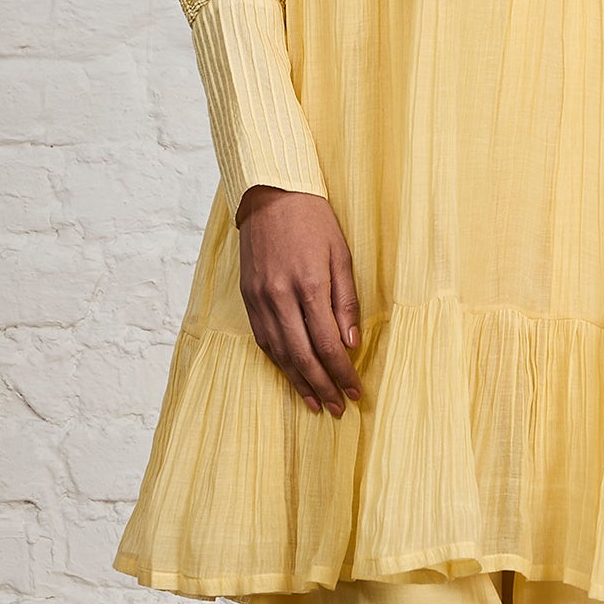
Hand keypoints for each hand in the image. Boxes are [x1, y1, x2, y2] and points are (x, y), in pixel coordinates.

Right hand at [236, 185, 362, 417]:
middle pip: (302, 356)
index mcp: (310, 285)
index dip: (343, 373)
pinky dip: (278, 362)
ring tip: (315, 402)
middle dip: (322, 386)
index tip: (356, 391)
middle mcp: (281, 297)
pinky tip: (291, 375)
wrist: (269, 195)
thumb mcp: (341, 254)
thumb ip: (346, 301)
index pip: (328, 343)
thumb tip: (350, 343)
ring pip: (279, 353)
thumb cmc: (313, 220)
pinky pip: (263, 340)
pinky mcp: (247, 297)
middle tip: (338, 409)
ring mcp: (260, 299)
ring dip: (299, 382)